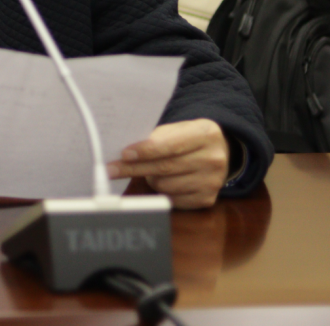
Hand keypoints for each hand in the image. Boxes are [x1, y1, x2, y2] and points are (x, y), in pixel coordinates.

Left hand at [107, 119, 229, 209]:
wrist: (219, 151)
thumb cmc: (187, 139)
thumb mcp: (177, 129)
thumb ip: (156, 138)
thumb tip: (125, 154)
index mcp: (205, 133)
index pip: (169, 145)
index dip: (144, 151)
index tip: (123, 154)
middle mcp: (214, 158)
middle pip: (165, 167)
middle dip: (134, 168)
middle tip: (111, 169)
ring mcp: (213, 181)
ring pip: (166, 186)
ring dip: (150, 179)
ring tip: (150, 171)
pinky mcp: (208, 199)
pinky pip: (173, 200)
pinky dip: (162, 192)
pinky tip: (163, 181)